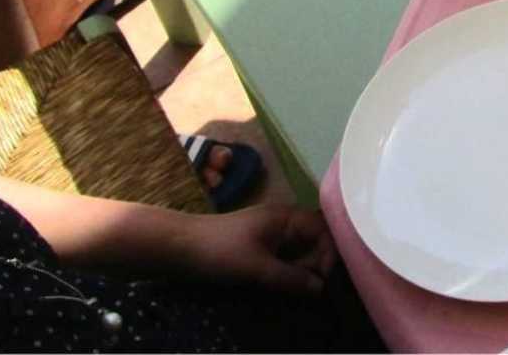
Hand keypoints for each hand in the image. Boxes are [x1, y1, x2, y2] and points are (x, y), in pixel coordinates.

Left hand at [180, 205, 336, 296]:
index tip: (323, 280)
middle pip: (314, 241)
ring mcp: (270, 235)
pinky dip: (288, 273)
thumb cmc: (220, 251)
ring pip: (299, 252)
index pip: (323, 230)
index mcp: (286, 216)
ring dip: (302, 271)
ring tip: (299, 292)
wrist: (178, 248)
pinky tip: (285, 288)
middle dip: (317, 265)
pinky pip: (284, 259)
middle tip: (311, 290)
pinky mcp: (259, 248)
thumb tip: (321, 289)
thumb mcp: (257, 268)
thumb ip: (291, 278)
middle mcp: (283, 222)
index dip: (329, 253)